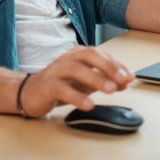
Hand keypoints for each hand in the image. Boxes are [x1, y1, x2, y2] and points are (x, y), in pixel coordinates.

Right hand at [19, 46, 133, 116]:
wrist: (29, 93)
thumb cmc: (60, 85)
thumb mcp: (85, 82)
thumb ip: (104, 80)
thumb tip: (126, 81)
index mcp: (77, 55)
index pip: (100, 55)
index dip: (116, 65)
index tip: (130, 76)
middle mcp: (67, 59)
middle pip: (89, 55)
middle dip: (108, 66)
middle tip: (123, 80)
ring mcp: (56, 71)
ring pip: (76, 69)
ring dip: (96, 79)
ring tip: (111, 90)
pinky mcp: (47, 86)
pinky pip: (62, 89)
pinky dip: (77, 97)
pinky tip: (89, 105)